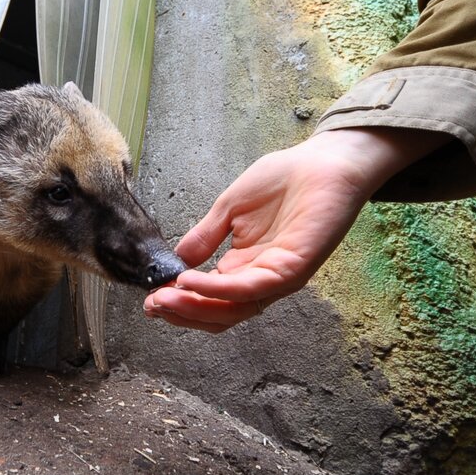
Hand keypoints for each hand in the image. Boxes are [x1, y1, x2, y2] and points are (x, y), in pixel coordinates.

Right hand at [143, 127, 445, 331]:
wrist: (324, 161)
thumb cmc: (285, 180)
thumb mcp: (229, 209)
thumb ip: (204, 237)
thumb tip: (176, 262)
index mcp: (246, 267)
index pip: (209, 297)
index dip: (179, 301)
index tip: (151, 297)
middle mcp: (261, 279)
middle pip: (218, 313)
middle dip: (182, 313)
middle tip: (153, 306)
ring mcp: (278, 278)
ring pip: (232, 309)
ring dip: (194, 307)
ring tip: (165, 299)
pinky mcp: (293, 270)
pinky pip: (250, 289)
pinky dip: (218, 289)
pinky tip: (192, 281)